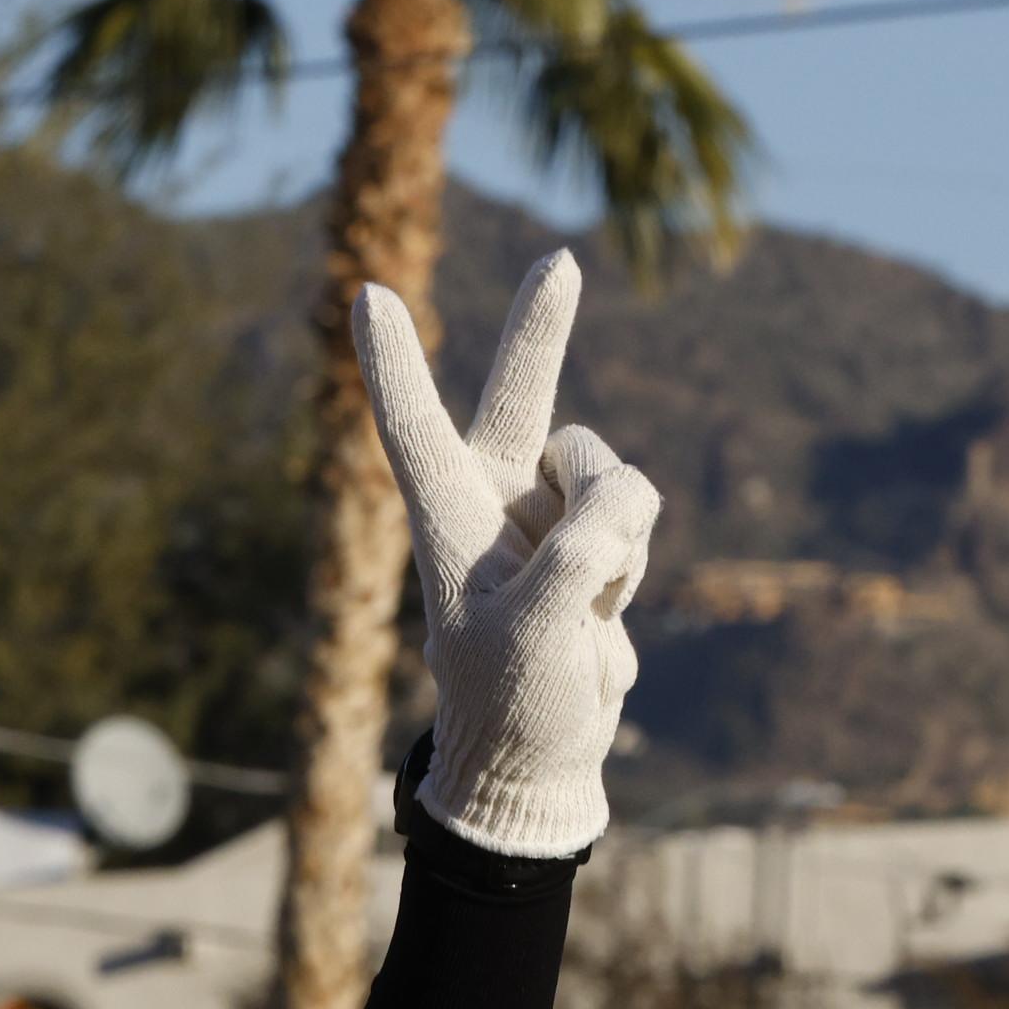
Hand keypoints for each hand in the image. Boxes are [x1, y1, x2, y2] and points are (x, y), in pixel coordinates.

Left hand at [355, 250, 657, 859]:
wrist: (544, 748)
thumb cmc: (513, 699)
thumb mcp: (537, 638)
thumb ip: (576, 561)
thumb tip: (621, 500)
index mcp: (447, 521)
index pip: (416, 430)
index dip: (394, 364)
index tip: (368, 295)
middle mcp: (493, 500)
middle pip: (521, 395)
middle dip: (540, 328)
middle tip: (560, 259)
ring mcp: (546, 513)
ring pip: (610, 471)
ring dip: (617, 534)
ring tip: (581, 604)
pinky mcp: (594, 533)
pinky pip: (641, 511)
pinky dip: (634, 558)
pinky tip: (600, 607)